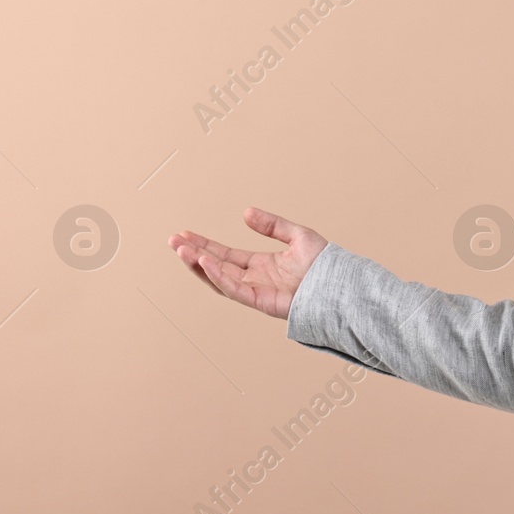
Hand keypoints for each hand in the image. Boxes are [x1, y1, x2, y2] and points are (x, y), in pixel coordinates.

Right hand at [168, 207, 328, 319]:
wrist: (340, 286)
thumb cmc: (325, 265)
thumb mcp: (298, 235)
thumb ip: (272, 225)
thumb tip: (246, 212)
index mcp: (262, 265)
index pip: (225, 254)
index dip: (205, 245)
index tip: (185, 235)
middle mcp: (255, 279)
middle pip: (216, 266)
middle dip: (194, 254)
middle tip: (173, 240)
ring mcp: (256, 291)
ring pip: (220, 279)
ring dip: (199, 265)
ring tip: (181, 250)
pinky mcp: (261, 301)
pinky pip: (235, 289)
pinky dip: (219, 277)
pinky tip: (205, 263)